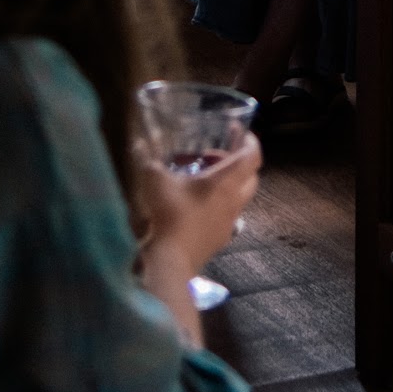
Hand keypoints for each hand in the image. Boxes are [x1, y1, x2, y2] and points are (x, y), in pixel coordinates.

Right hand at [134, 137, 260, 278]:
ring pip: (239, 196)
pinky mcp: (221, 239)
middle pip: (250, 175)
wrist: (171, 260)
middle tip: (211, 158)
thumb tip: (139, 144)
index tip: (238, 131)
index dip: (249, 140)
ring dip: (226, 185)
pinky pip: (227, 215)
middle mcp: (234, 201)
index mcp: (226, 181)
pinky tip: (194, 206)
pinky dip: (217, 205)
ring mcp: (230, 222)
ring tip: (199, 181)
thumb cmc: (169, 214)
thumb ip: (149, 160)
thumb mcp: (154, 179)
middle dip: (236, 162)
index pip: (253, 155)